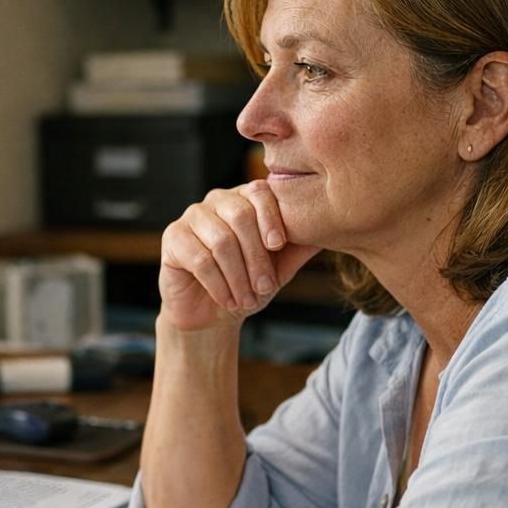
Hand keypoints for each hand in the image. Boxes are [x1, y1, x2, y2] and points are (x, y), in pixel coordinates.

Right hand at [159, 181, 321, 332]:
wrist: (212, 315)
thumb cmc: (247, 285)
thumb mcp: (280, 268)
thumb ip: (300, 247)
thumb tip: (333, 228)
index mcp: (245, 199)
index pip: (260, 192)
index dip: (271, 217)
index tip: (279, 246)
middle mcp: (218, 201)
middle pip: (240, 215)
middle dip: (256, 257)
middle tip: (265, 288)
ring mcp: (192, 216)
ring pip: (221, 240)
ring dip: (238, 276)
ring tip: (247, 300)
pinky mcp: (173, 238)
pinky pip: (199, 258)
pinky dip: (218, 284)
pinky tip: (227, 300)